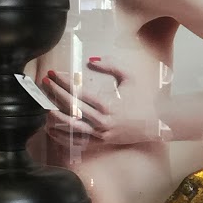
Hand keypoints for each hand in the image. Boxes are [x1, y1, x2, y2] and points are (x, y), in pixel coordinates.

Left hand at [42, 58, 165, 151]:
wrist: (157, 123)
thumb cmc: (144, 98)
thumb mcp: (130, 77)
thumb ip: (111, 65)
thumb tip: (91, 59)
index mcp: (109, 103)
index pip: (79, 92)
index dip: (64, 82)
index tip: (54, 74)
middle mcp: (103, 120)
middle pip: (72, 107)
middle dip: (56, 93)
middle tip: (45, 83)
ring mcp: (101, 133)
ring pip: (72, 127)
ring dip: (55, 117)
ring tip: (44, 106)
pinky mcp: (102, 142)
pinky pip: (79, 141)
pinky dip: (64, 135)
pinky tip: (52, 129)